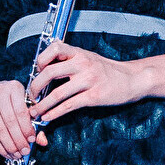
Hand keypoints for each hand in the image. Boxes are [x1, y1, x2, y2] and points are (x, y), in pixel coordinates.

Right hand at [0, 77, 42, 159]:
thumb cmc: (4, 97)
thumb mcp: (19, 100)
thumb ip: (31, 118)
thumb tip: (41, 140)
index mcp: (13, 87)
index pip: (21, 112)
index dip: (27, 128)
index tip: (32, 140)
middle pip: (10, 122)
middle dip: (19, 140)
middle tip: (25, 151)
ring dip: (10, 145)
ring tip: (17, 154)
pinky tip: (6, 152)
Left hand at [27, 42, 151, 121]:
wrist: (133, 79)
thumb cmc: (109, 70)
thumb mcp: (90, 56)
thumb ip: (72, 55)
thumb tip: (53, 47)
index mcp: (80, 53)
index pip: (54, 48)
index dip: (41, 59)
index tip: (37, 71)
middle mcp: (83, 64)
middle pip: (50, 72)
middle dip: (35, 86)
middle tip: (31, 95)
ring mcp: (89, 80)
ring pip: (57, 93)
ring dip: (42, 105)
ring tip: (34, 112)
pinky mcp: (94, 97)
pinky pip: (69, 105)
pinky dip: (55, 113)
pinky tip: (48, 117)